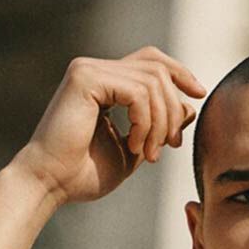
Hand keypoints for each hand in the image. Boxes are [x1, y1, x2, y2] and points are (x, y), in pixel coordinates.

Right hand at [11, 47, 206, 207]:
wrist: (50, 185)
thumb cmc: (82, 176)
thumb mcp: (133, 151)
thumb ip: (157, 128)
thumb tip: (190, 106)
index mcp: (104, 82)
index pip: (151, 62)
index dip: (180, 74)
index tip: (199, 97)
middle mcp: (95, 69)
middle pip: (157, 68)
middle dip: (173, 107)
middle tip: (172, 144)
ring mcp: (89, 69)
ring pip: (152, 81)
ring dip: (159, 122)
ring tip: (149, 154)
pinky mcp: (86, 78)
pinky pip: (137, 91)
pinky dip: (144, 121)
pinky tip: (134, 145)